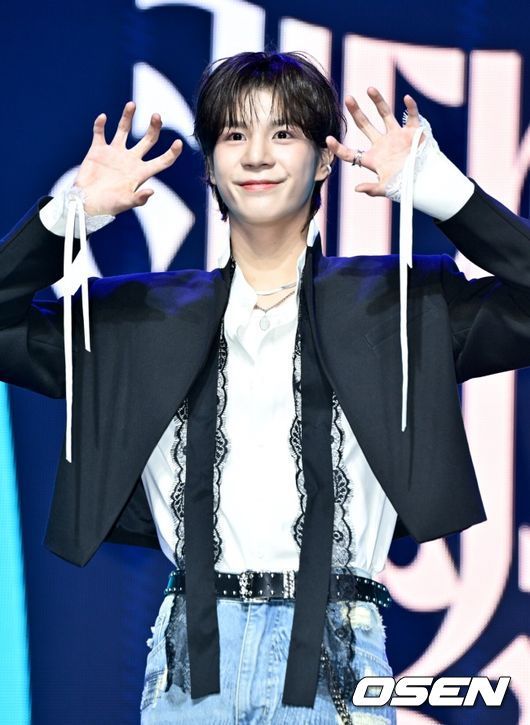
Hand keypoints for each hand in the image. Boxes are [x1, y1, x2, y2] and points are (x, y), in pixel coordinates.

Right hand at [73, 101, 182, 215]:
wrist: (86, 203)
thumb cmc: (107, 206)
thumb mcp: (125, 203)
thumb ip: (139, 198)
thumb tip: (152, 192)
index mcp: (140, 173)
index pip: (162, 161)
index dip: (172, 153)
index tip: (179, 143)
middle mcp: (130, 160)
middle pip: (148, 140)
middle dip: (154, 127)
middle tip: (156, 115)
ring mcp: (114, 153)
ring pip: (124, 130)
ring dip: (128, 117)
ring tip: (132, 104)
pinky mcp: (98, 150)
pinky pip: (100, 133)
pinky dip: (100, 125)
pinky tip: (103, 118)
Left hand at [325, 88, 424, 196]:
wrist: (423, 182)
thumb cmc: (403, 186)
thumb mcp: (386, 189)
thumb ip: (372, 189)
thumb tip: (356, 189)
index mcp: (372, 158)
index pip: (351, 153)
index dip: (339, 148)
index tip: (328, 139)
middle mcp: (382, 144)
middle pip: (365, 126)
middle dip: (356, 112)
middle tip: (348, 99)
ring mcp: (396, 136)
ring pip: (385, 114)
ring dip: (378, 101)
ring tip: (370, 88)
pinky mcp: (413, 132)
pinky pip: (411, 116)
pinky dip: (411, 108)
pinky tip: (407, 98)